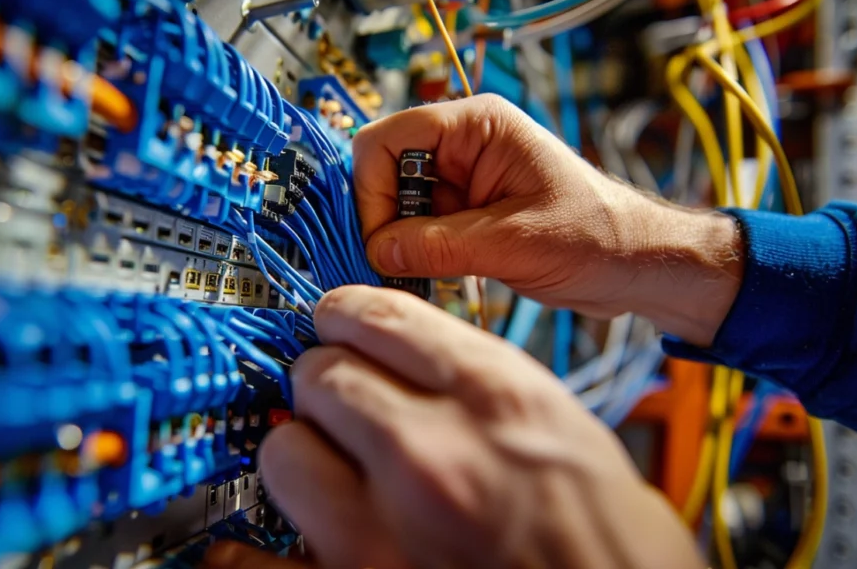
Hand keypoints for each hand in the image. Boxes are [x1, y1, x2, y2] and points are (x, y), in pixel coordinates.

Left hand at [203, 286, 701, 568]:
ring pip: (287, 446)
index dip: (346, 312)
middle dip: (327, 379)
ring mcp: (387, 527)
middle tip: (338, 397)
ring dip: (302, 449)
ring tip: (327, 466)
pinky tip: (251, 545)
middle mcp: (431, 452)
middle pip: (322, 373)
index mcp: (493, 397)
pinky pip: (262, 560)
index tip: (335, 320)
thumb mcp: (557, 424)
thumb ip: (471, 383)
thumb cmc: (608, 536)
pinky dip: (248, 552)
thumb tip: (402, 357)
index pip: (377, 315)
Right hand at [352, 95, 742, 345]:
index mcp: (478, 127)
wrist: (634, 265)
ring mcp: (461, 183)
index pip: (388, 139)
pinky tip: (428, 277)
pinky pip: (415, 231)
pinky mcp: (462, 216)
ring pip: (395, 206)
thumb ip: (442, 245)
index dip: (372, 188)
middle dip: (381, 220)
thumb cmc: (598, 236)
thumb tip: (377, 250)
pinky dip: (412, 256)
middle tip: (390, 266)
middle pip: (384, 172)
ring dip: (396, 243)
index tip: (378, 239)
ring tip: (413, 277)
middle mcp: (463, 148)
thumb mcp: (515, 242)